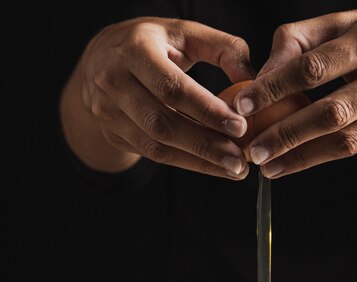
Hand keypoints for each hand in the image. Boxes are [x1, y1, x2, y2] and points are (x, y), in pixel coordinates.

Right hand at [63, 18, 253, 177]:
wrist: (100, 61)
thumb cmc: (153, 44)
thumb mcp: (185, 33)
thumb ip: (224, 48)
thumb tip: (252, 82)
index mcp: (134, 49)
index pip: (172, 87)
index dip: (207, 110)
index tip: (240, 126)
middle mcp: (114, 81)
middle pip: (162, 122)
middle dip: (206, 144)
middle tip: (240, 159)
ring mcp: (109, 112)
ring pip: (157, 145)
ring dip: (200, 161)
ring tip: (234, 169)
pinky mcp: (114, 134)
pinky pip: (154, 156)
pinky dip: (188, 164)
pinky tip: (215, 168)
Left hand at [233, 6, 356, 177]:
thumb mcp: (347, 21)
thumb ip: (300, 41)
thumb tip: (260, 76)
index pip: (313, 67)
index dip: (274, 88)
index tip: (242, 106)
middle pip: (331, 112)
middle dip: (286, 135)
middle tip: (254, 151)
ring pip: (347, 140)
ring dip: (302, 157)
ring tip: (269, 167)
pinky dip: (324, 157)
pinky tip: (298, 162)